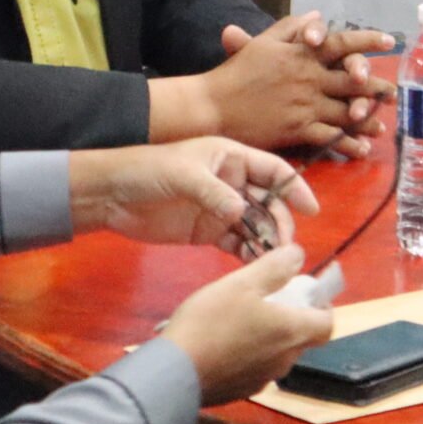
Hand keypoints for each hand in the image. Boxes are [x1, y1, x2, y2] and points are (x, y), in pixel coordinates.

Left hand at [70, 137, 318, 250]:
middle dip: (280, 222)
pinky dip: (248, 253)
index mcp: (231, 158)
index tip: (310, 209)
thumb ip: (214, 192)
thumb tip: (242, 213)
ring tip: (273, 261)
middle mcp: (233, 182)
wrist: (112, 195)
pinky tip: (255, 265)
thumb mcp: (182, 173)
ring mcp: (222, 208)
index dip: (294, 187)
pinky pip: (237, 242)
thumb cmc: (148, 169)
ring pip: (256, 225)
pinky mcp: (209, 231)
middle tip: (284, 246)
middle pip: (269, 202)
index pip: (273, 170)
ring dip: (267, 241)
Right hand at [150, 11, 387, 156]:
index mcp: (302, 55)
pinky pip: (331, 137)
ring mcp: (306, 105)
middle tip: (394, 93)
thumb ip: (291, 28)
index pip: (341, 43)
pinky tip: (362, 148)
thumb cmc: (236, 73)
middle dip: (378, 87)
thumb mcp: (263, 43)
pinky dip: (349, 143)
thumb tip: (317, 15)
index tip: (389, 41)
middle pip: (354, 80)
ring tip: (382, 125)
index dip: (367, 41)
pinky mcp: (299, 130)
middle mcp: (309, 79)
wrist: (213, 107)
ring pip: (347, 111)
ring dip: (368, 118)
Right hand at [162, 245, 334, 403]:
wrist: (175, 373)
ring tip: (241, 318)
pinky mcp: (241, 391)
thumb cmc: (212, 322)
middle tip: (268, 299)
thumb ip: (275, 267)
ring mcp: (263, 380)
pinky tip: (224, 343)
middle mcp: (285, 361)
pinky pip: (256, 368)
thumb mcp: (242, 283)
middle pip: (303, 338)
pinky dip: (250, 354)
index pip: (327, 324)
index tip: (304, 293)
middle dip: (292, 318)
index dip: (321, 306)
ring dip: (270, 336)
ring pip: (278, 354)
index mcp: (292, 333)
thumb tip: (299, 254)